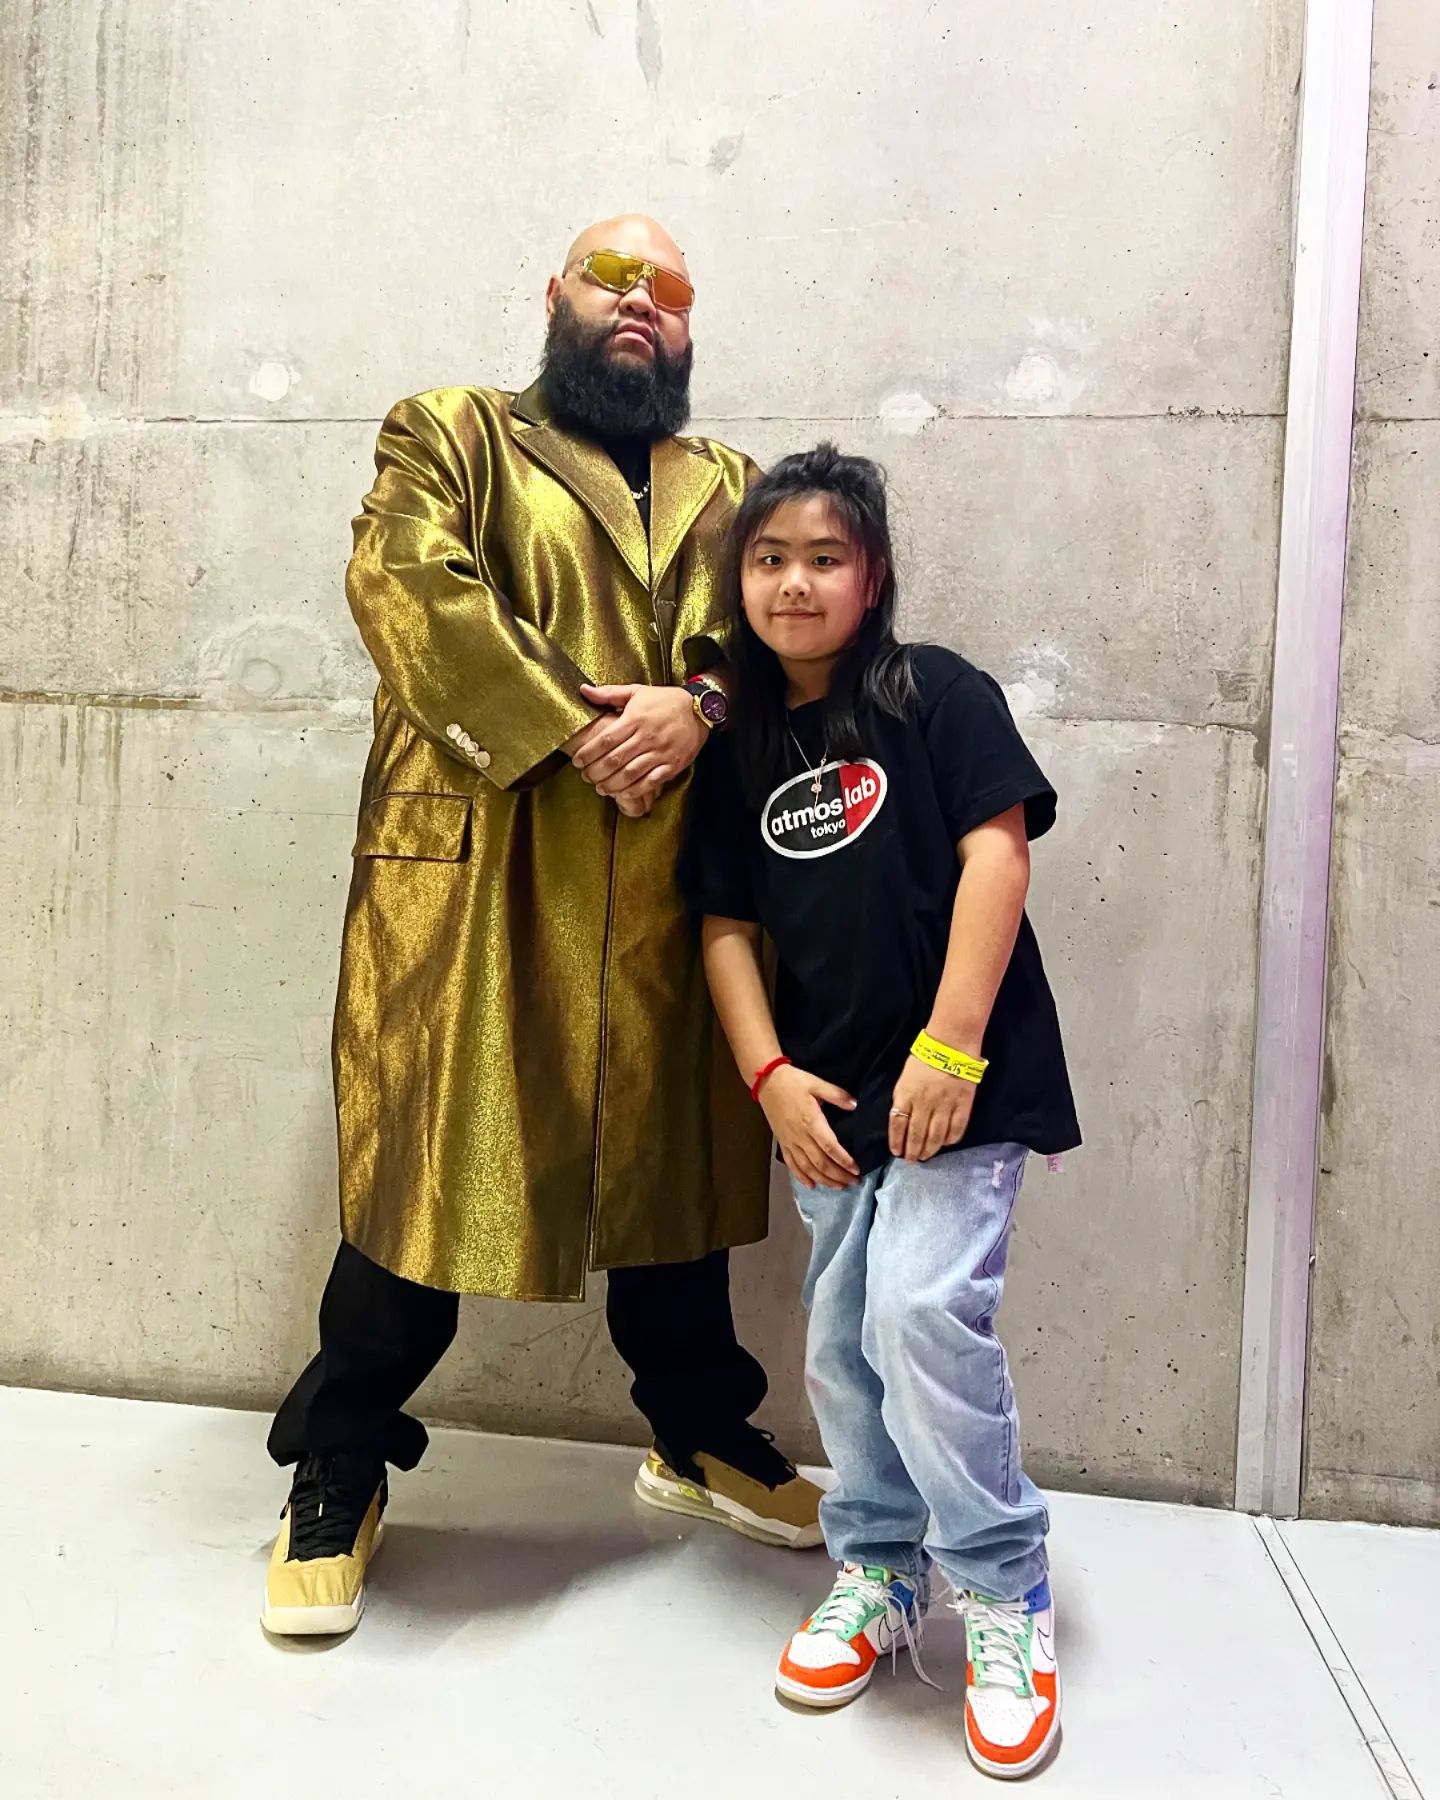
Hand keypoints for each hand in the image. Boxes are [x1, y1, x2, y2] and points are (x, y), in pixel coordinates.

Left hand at [571, 684, 706, 799]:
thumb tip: (584, 690)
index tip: (577, 761)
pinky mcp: (672, 764)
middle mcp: (647, 737)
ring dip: (612, 784)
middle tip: (586, 776)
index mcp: (635, 719)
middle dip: (596, 771)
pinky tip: (623, 793)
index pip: (606, 739)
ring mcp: (660, 752)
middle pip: (615, 760)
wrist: (700, 709)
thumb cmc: (665, 701)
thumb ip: (609, 693)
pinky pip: (651, 781)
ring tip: (601, 787)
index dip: (589, 753)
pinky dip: (635, 790)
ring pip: (631, 773)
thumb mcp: (637, 691)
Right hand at [759, 1064, 860, 1191]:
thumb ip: (837, 1095)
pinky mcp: (782, 1143)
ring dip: (824, 1180)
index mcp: (811, 1121)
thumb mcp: (817, 1083)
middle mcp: (800, 1136)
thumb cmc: (794, 1082)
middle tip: (854, 1182)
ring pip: (807, 1168)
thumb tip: (855, 1105)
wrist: (767, 1082)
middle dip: (838, 1175)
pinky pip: (792, 1164)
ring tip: (839, 1186)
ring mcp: (790, 1142)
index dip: (844, 1161)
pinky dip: (801, 1177)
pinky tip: (812, 1185)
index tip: (857, 1169)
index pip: (830, 1147)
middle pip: (821, 1163)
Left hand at [888, 1055, 976, 1162]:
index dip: (896, 1141)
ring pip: (935, 1136)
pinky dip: (949, 1140)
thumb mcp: (904, 1079)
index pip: (898, 1124)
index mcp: (906, 1094)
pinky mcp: (962, 1106)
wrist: (951, 1045)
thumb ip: (903, 1100)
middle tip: (911, 1160)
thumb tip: (901, 1122)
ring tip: (925, 1156)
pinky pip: (956, 1129)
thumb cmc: (923, 1059)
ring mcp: (945, 1105)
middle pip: (916, 1134)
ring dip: (929, 1150)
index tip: (896, 1152)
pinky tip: (944, 1144)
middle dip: (912, 1151)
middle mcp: (924, 1103)